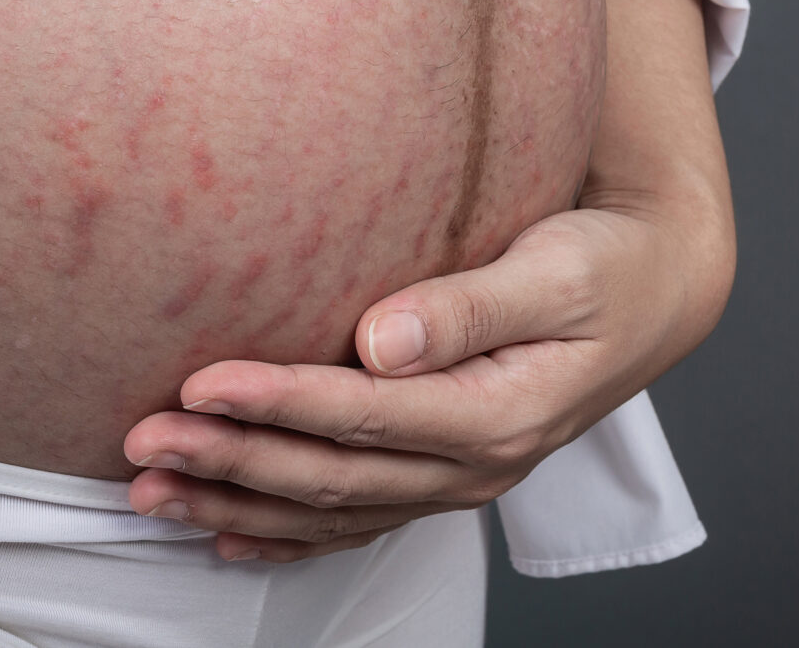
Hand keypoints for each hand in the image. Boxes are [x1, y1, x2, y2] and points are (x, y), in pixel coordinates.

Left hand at [121, 0, 734, 560]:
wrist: (657, 290)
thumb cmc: (608, 263)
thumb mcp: (558, 268)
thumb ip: (471, 303)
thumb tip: (381, 335)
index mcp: (504, 412)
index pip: (369, 415)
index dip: (281, 401)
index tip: (201, 379)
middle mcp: (479, 463)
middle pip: (334, 475)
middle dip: (231, 458)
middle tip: (142, 437)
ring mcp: (462, 477)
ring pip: (333, 508)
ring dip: (236, 500)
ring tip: (149, 486)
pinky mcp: (448, 470)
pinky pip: (358, 522)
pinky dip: (287, 536)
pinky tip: (225, 534)